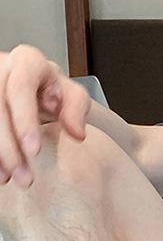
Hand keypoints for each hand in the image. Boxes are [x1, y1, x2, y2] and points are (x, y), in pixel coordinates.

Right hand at [0, 45, 90, 187]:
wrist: (32, 85)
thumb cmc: (51, 90)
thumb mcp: (71, 95)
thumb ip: (76, 109)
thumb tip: (77, 133)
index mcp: (28, 62)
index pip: (21, 88)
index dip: (24, 120)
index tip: (33, 151)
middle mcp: (1, 68)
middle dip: (9, 146)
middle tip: (24, 177)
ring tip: (11, 179)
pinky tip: (0, 172)